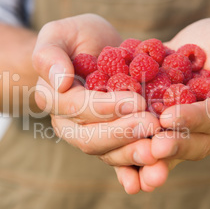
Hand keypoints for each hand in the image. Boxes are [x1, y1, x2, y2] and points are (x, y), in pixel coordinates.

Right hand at [32, 14, 160, 192]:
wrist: (97, 52)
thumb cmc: (77, 39)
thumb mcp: (60, 34)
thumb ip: (50, 54)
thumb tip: (59, 82)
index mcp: (55, 98)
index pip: (76, 108)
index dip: (104, 107)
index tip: (136, 100)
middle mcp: (69, 123)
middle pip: (90, 138)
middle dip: (122, 133)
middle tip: (152, 125)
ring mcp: (90, 135)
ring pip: (107, 153)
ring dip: (133, 153)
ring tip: (159, 150)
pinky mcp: (111, 141)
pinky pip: (121, 159)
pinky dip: (135, 169)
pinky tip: (153, 174)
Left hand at [137, 18, 209, 189]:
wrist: (196, 50)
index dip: (191, 118)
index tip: (168, 118)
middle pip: (194, 143)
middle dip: (174, 146)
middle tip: (154, 147)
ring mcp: (186, 136)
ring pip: (174, 154)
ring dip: (158, 163)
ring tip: (141, 170)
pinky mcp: (163, 135)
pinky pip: (154, 151)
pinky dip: (142, 166)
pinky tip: (128, 178)